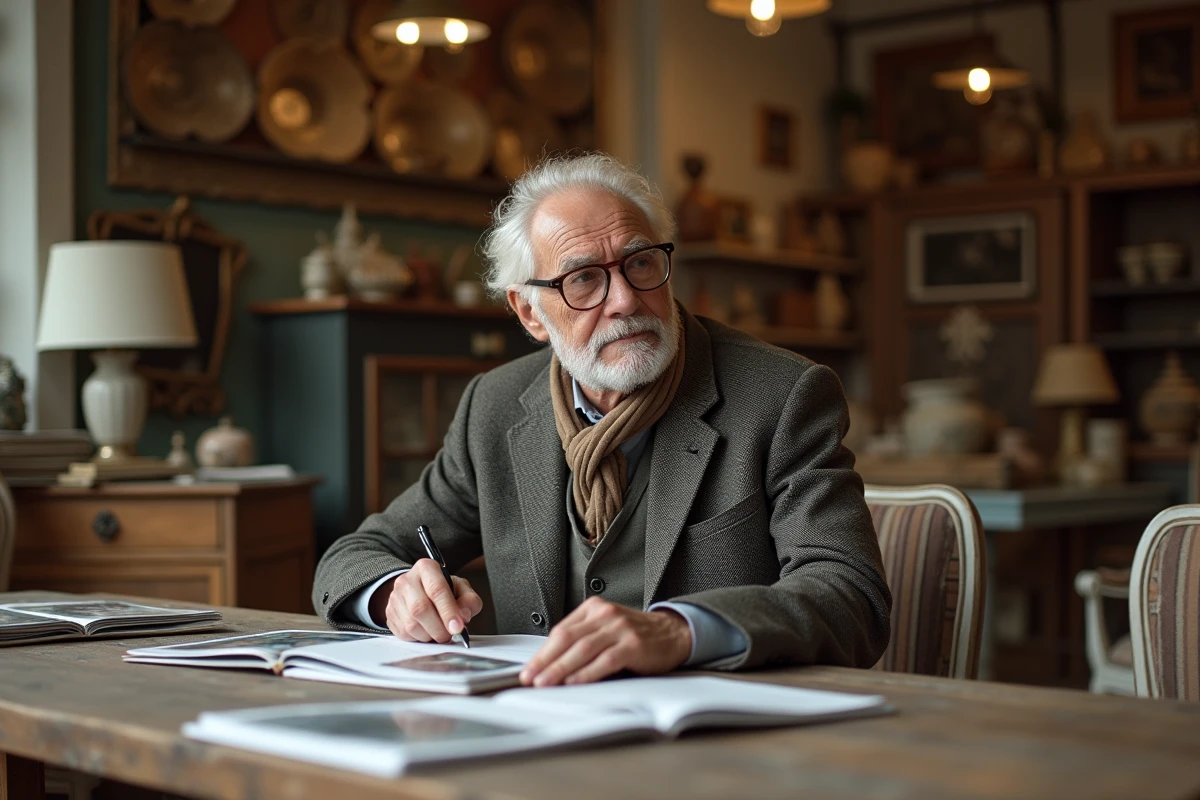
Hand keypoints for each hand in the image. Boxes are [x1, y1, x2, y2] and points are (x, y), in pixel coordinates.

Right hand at [372, 559, 482, 643]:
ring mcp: (395, 597)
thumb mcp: (462, 589)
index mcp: (426, 568)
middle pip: (421, 609)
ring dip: (429, 636)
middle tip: (449, 635)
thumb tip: (464, 616)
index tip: (458, 628)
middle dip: (439, 628)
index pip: (437, 590)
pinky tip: (426, 632)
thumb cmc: (444, 589)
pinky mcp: (389, 613)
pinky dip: (418, 638)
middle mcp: (407, 580)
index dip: (448, 612)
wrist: (420, 590)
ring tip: (439, 633)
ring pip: (411, 624)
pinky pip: (403, 633)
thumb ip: (469, 601)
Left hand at [519, 597, 691, 686]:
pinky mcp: (633, 644)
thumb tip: (550, 664)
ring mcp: (620, 628)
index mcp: (594, 608)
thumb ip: (581, 639)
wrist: (672, 633)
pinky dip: (587, 673)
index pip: (560, 631)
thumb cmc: (634, 635)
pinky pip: (605, 660)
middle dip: (546, 661)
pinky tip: (575, 682)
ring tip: (547, 682)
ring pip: (583, 649)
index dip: (542, 652)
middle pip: (568, 639)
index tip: (529, 670)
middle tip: (531, 678)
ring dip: (561, 669)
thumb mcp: (605, 628)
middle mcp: (605, 614)